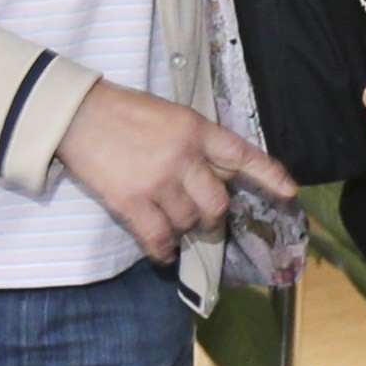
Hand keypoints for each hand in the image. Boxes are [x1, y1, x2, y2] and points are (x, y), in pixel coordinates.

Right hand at [55, 78, 286, 263]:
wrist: (76, 114)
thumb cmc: (122, 112)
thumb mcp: (169, 115)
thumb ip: (195, 142)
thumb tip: (217, 175)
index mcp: (196, 130)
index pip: (241, 155)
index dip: (268, 175)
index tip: (289, 191)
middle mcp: (184, 157)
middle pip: (217, 203)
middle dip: (213, 215)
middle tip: (203, 217)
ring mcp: (159, 181)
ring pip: (188, 221)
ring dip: (183, 227)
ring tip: (170, 220)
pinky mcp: (132, 201)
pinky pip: (158, 237)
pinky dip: (163, 250)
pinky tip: (164, 253)